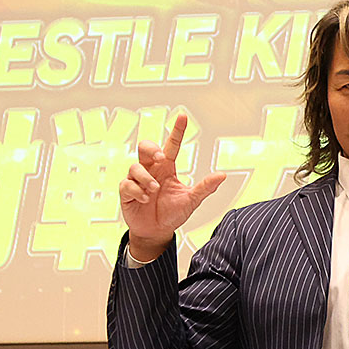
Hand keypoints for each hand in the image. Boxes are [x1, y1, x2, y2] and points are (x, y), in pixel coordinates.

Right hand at [120, 113, 226, 260]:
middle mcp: (151, 170)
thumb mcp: (192, 200)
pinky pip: (127, 184)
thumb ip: (205, 188)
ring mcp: (137, 180)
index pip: (172, 145)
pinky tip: (145, 199)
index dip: (177, 131)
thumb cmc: (173, 213)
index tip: (183, 116)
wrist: (157, 232)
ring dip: (146, 179)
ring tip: (154, 191)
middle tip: (160, 157)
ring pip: (135, 167)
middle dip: (151, 148)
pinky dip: (137, 191)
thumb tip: (222, 175)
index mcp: (167, 168)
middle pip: (145, 147)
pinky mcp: (127, 192)